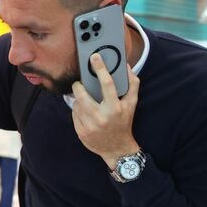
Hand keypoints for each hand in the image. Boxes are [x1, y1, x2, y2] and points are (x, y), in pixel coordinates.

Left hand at [70, 54, 140, 168]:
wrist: (116, 149)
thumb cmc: (124, 123)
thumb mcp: (131, 104)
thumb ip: (132, 84)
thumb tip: (126, 66)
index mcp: (115, 108)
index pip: (106, 84)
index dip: (100, 68)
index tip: (94, 57)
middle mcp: (101, 117)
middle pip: (82, 94)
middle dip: (78, 86)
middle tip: (79, 84)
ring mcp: (89, 126)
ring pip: (76, 104)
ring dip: (79, 100)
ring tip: (87, 102)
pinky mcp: (81, 132)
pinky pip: (74, 114)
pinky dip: (78, 111)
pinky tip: (85, 113)